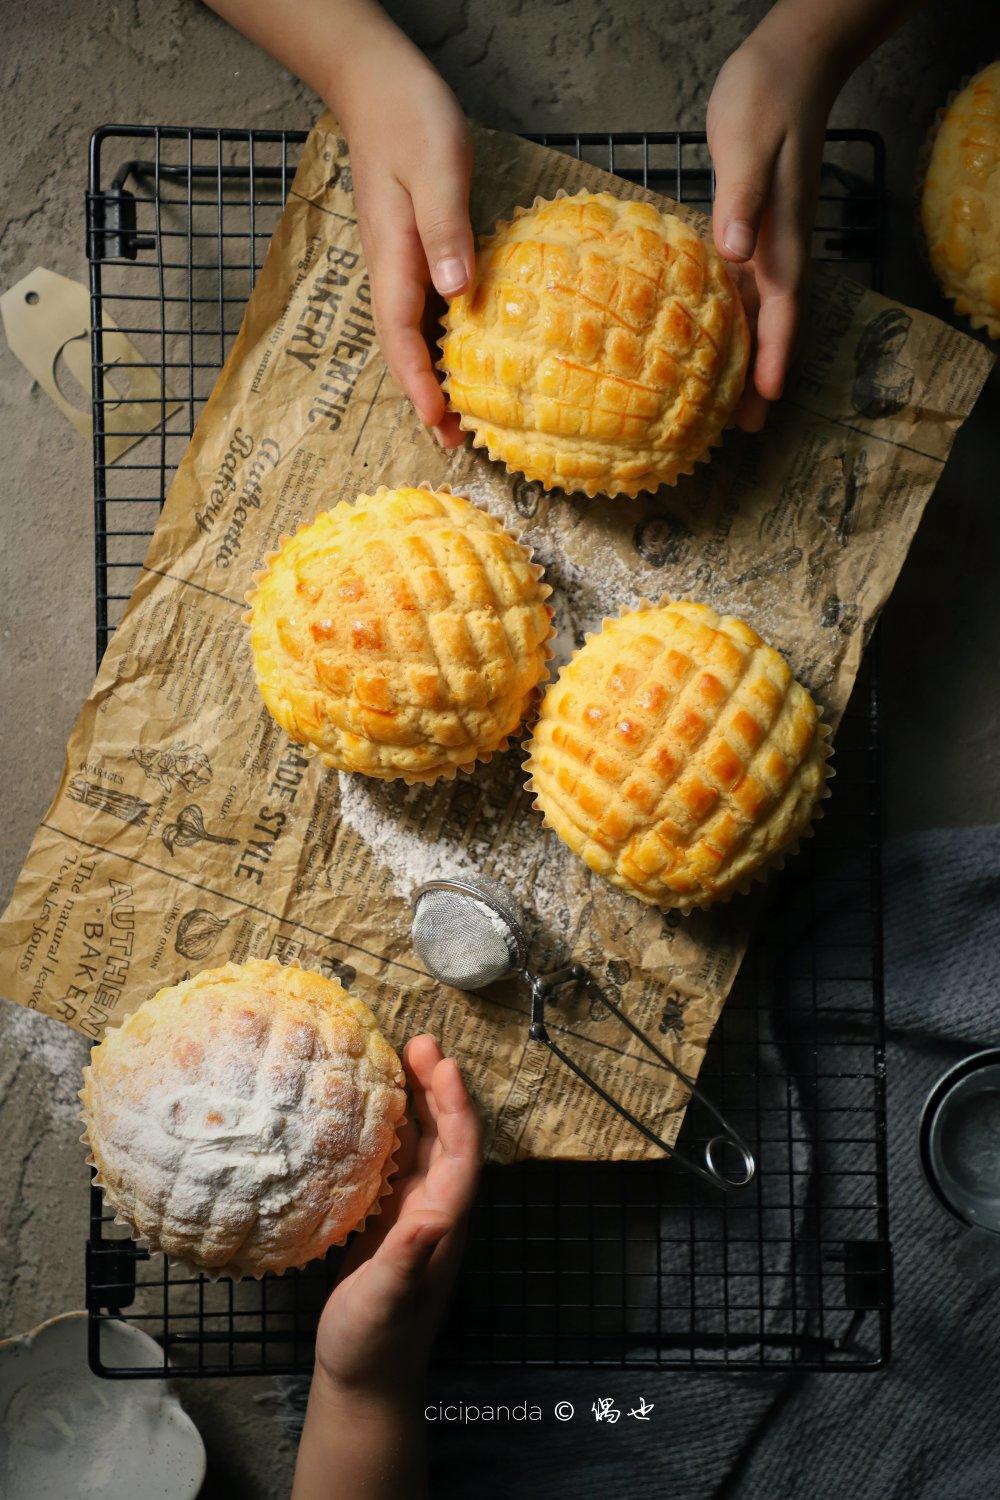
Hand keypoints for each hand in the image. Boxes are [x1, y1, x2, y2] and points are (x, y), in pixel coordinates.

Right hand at [312, 1034, 480, 1395]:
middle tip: (419, 1041)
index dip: (456, 1106)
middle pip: (448, 1135)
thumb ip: (408, 1262)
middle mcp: (436, 1209)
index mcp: (442, 1223)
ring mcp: (416, 1212)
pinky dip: (395, 1125)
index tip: (442, 1063)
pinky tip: (375, 1105)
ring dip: (420, 1099)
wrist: (364, 1378)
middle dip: (440, 1087)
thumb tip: (431, 1219)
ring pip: (427, 1142)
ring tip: (401, 1055)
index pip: (461, 1152)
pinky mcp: (392, 1218)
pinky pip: (401, 1159)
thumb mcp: (387, 1303)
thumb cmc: (374, 1343)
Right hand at [333, 29, 473, 447]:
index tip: (438, 423)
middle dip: (423, 398)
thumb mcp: (436, 167)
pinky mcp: (412, 251)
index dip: (418, 384)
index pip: (401, 336)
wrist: (378, 86)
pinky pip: (423, 310)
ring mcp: (399, 262)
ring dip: (429, 376)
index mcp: (394, 258)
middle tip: (451, 444)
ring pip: (411, 334)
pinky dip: (438, 344)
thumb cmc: (410, 119)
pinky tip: (461, 358)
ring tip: (456, 418)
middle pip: (402, 348)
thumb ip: (445, 229)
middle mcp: (391, 269)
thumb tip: (456, 293)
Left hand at [707, 32, 838, 430]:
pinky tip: (706, 344)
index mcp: (781, 239)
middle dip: (760, 378)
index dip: (773, 358)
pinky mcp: (746, 230)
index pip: (782, 311)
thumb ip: (741, 201)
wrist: (786, 65)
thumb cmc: (766, 100)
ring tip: (725, 405)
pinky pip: (738, 290)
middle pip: (771, 327)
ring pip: (754, 315)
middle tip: (745, 428)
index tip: (765, 400)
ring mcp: (764, 241)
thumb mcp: (749, 147)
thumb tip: (734, 250)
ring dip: (742, 359)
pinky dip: (726, 323)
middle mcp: (777, 249)